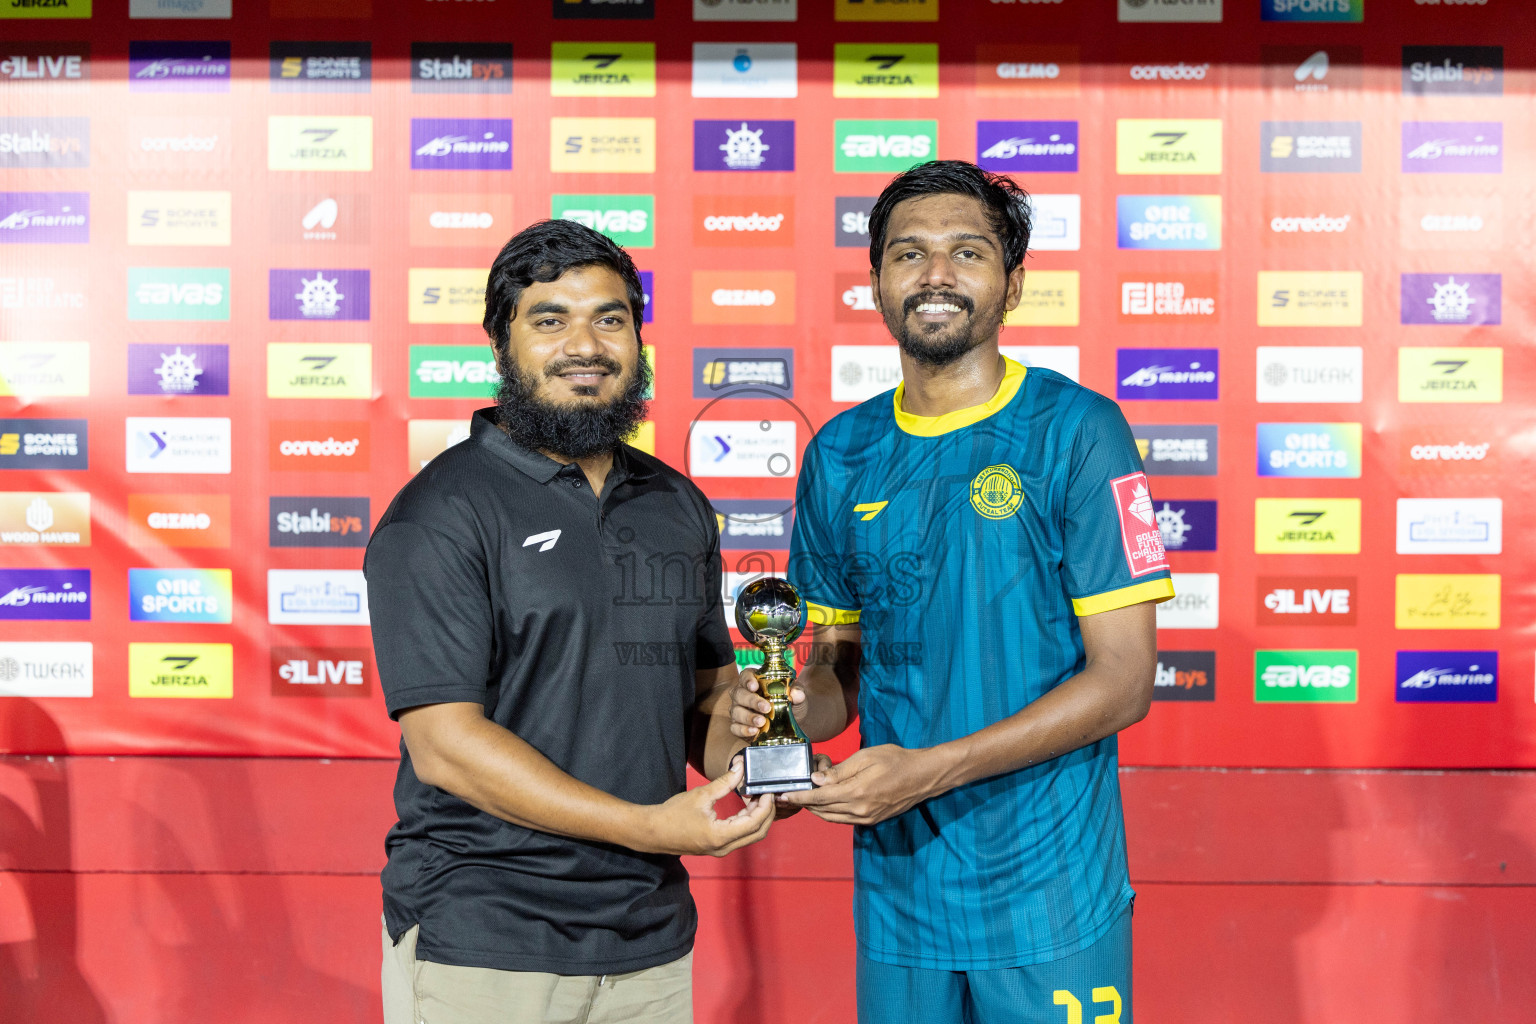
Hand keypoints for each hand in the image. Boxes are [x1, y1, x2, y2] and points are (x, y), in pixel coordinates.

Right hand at [636, 757, 773, 856]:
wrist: (653, 832)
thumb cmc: (673, 814)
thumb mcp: (701, 795)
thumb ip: (724, 782)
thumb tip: (740, 767)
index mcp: (721, 836)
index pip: (754, 823)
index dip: (766, 806)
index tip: (768, 790)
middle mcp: (724, 847)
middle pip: (758, 833)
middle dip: (767, 813)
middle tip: (767, 793)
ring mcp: (721, 849)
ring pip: (750, 835)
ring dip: (757, 817)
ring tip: (756, 796)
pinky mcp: (717, 846)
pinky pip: (740, 836)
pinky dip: (747, 821)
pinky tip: (746, 805)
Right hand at [728, 668, 807, 740]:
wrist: (792, 725)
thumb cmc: (790, 705)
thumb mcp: (797, 697)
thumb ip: (798, 693)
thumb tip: (796, 694)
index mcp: (755, 681)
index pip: (746, 675)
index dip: (748, 680)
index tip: (754, 686)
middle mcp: (743, 694)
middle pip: (739, 693)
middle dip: (752, 700)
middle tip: (766, 708)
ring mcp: (739, 710)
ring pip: (736, 711)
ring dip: (748, 717)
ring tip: (761, 722)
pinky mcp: (738, 726)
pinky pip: (735, 727)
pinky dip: (743, 729)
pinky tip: (754, 731)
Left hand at [780, 745, 935, 825]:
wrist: (923, 776)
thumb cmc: (896, 760)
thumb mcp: (866, 757)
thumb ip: (839, 771)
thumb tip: (816, 780)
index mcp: (856, 793)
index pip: (819, 799)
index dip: (799, 797)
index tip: (783, 795)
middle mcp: (860, 810)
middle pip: (822, 811)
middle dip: (804, 803)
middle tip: (791, 793)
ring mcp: (866, 818)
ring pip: (831, 818)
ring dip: (816, 809)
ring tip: (805, 798)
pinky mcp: (872, 820)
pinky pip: (844, 819)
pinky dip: (830, 812)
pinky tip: (825, 802)